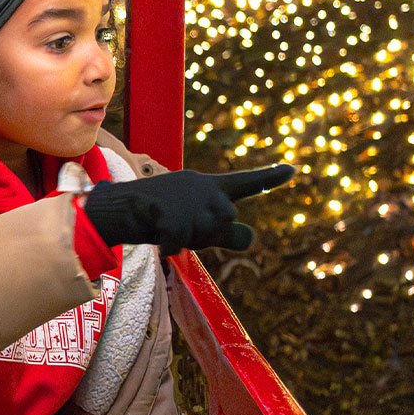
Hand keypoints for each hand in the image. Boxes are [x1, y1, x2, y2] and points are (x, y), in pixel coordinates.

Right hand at [84, 165, 293, 252]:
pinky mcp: (176, 218)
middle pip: (231, 225)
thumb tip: (249, 237)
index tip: (294, 169)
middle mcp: (207, 191)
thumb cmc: (155, 210)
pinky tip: (157, 234)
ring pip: (208, 236)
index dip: (270, 177)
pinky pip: (181, 244)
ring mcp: (192, 204)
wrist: (119, 205)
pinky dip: (168, 245)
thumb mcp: (191, 212)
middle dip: (212, 234)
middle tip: (185, 226)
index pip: (246, 182)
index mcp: (210, 185)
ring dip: (190, 239)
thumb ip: (221, 227)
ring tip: (167, 225)